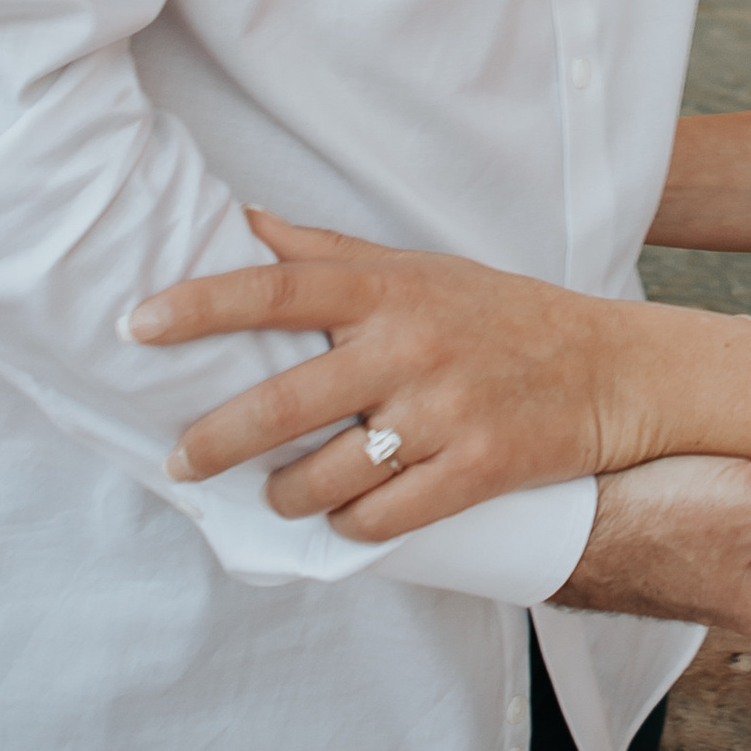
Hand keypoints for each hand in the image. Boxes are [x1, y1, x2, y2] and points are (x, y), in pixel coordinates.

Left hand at [129, 211, 616, 540]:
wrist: (612, 371)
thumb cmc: (499, 315)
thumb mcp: (419, 268)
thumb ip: (327, 251)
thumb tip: (241, 223)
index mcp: (391, 289)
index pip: (276, 289)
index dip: (201, 305)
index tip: (138, 324)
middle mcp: (413, 345)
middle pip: (286, 401)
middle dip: (216, 440)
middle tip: (178, 459)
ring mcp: (447, 410)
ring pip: (329, 475)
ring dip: (287, 494)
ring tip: (276, 494)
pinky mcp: (478, 469)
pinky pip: (384, 517)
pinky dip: (351, 526)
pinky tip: (343, 519)